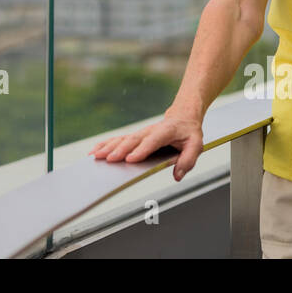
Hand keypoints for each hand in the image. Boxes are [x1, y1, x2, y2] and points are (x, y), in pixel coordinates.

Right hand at [88, 112, 203, 181]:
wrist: (182, 116)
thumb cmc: (189, 133)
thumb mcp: (197, 145)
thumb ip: (188, 160)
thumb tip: (177, 175)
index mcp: (165, 131)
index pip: (152, 141)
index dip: (141, 150)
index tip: (130, 159)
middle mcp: (150, 131)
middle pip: (133, 140)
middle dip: (119, 150)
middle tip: (108, 160)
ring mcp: (141, 133)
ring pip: (122, 139)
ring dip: (108, 147)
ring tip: (96, 156)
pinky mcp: (135, 137)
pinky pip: (118, 140)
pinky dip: (105, 144)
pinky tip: (94, 151)